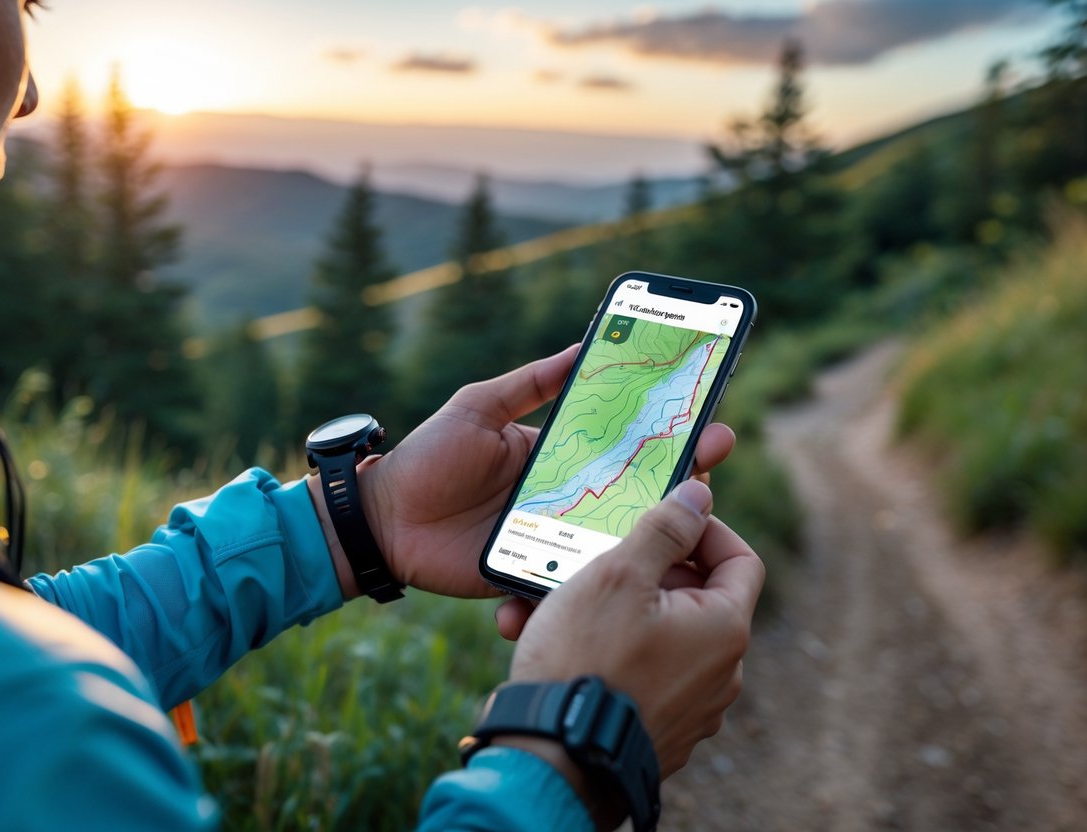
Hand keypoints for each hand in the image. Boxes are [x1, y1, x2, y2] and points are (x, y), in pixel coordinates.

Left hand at [315, 345, 736, 599]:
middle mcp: (566, 497)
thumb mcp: (479, 407)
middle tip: (712, 459)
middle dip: (680, 479)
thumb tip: (582, 346)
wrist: (383, 521)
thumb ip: (529, 383)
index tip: (706, 419)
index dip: (667, 434)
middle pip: (635, 492)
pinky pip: (574, 580)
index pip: (625, 444)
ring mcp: (554, 538)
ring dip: (655, 533)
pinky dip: (601, 581)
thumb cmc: (428, 457)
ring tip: (691, 520)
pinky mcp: (535, 573)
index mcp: (558, 455)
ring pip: (617, 539)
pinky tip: (635, 576)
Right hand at [508, 479, 763, 776]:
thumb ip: (664, 529)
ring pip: (662, 637)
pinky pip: (644, 676)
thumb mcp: (618, 575)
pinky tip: (567, 645)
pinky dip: (614, 653)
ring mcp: (693, 709)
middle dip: (647, 571)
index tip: (662, 518)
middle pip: (696, 598)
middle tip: (600, 558)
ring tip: (565, 603)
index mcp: (724, 629)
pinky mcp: (661, 733)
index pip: (740, 559)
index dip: (705, 529)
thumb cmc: (585, 660)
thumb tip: (700, 493)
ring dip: (620, 612)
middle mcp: (722, 674)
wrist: (553, 760)